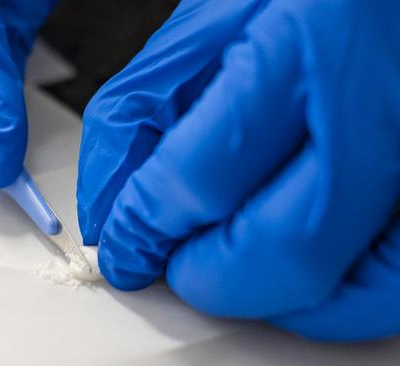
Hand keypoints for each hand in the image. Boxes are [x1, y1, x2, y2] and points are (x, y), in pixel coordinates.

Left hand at [77, 0, 399, 340]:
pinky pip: (385, 287)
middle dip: (205, 276)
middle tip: (168, 262)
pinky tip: (285, 260)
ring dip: (265, 294)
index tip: (124, 245)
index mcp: (314, 37)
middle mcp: (388, 105)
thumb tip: (110, 211)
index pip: (205, 174)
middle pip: (287, 251)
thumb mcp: (200, 30)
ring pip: (349, 291)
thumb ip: (139, 116)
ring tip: (225, 259)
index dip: (147, 226)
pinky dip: (325, 297)